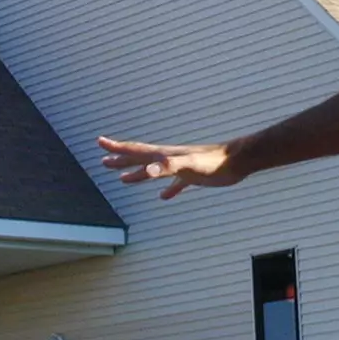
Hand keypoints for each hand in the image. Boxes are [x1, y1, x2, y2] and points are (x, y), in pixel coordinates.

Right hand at [96, 136, 244, 199]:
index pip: (136, 150)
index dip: (117, 147)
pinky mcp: (194, 177)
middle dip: (121, 159)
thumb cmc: (214, 162)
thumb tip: (148, 170)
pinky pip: (175, 184)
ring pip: (154, 172)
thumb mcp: (189, 165)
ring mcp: (181, 168)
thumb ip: (169, 167)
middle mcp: (170, 159)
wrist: (238, 161)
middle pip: (140, 159)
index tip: (100, 142)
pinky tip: (164, 197)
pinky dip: (167, 190)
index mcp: (165, 155)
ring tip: (123, 179)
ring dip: (137, 174)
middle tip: (103, 160)